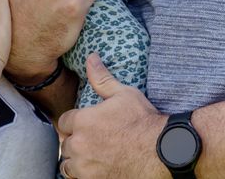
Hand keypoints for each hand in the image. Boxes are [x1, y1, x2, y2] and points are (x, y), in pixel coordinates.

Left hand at [57, 53, 167, 178]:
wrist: (161, 151)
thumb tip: (91, 58)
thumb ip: (102, 78)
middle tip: (91, 140)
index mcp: (83, 121)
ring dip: (76, 160)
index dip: (73, 123)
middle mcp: (79, 145)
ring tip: (91, 156)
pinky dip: (84, 174)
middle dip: (75, 141)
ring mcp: (85, 167)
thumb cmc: (143, 120)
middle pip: (65, 144)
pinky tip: (96, 168)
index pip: (63, 122)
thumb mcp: (124, 94)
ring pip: (68, 164)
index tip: (83, 124)